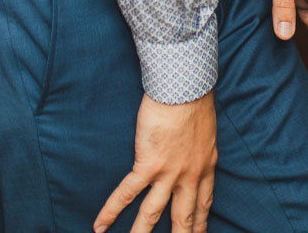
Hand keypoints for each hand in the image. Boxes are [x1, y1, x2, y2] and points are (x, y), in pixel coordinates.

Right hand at [94, 93, 215, 232]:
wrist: (185, 88)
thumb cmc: (195, 99)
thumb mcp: (207, 131)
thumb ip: (200, 147)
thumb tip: (196, 149)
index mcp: (205, 166)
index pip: (204, 202)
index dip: (200, 222)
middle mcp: (189, 176)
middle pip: (184, 216)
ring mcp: (168, 173)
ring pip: (153, 213)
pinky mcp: (148, 165)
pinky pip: (127, 193)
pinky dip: (111, 211)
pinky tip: (100, 226)